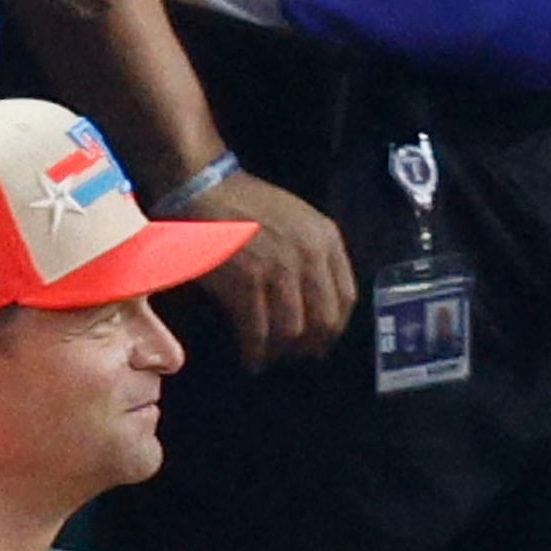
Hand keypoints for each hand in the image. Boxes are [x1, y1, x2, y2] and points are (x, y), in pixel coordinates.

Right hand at [182, 173, 354, 370]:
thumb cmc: (244, 204)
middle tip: (294, 357)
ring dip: (280, 353)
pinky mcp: (247, 284)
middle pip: (323, 320)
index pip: (346, 298)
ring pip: (292, 331)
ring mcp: (279, 271)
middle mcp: (310, 256)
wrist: (204, 190)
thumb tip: (311, 299)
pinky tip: (250, 359)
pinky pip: (258, 331)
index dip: (334, 328)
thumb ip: (311, 253)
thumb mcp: (297, 220)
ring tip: (268, 360)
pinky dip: (254, 352)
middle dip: (309, 346)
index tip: (320, 342)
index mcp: (326, 239)